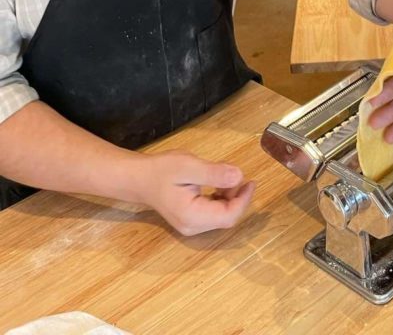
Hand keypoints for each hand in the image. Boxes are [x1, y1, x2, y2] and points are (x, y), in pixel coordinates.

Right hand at [133, 150, 254, 235]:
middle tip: (236, 175)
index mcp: (193, 216)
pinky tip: (217, 183)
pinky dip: (221, 198)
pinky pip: (213, 213)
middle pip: (226, 218)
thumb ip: (214, 173)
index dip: (243, 200)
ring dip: (229, 197)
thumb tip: (239, 176)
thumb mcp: (188, 166)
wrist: (139, 178)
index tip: (251, 181)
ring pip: (221, 215)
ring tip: (223, 175)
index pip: (228, 216)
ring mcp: (191, 225)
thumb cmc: (161, 170)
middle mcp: (193, 227)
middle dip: (237, 198)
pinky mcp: (191, 219)